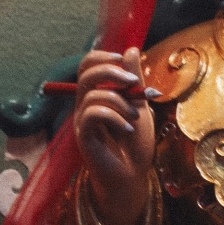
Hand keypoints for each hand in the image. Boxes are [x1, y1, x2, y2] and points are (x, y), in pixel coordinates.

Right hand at [73, 48, 155, 224]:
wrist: (133, 175)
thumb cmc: (135, 144)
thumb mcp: (140, 106)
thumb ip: (134, 80)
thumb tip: (130, 49)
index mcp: (98, 94)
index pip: (88, 64)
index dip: (105, 58)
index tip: (128, 68)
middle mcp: (86, 104)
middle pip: (84, 71)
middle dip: (110, 71)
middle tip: (132, 82)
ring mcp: (83, 120)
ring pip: (92, 94)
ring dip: (120, 102)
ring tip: (134, 116)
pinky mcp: (84, 136)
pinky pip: (92, 114)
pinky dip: (114, 117)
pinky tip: (127, 128)